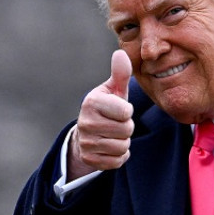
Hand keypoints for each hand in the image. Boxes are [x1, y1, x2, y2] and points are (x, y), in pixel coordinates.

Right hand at [70, 50, 134, 177]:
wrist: (87, 133)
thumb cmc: (106, 108)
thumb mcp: (113, 90)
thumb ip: (120, 74)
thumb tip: (121, 53)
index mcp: (92, 102)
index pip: (126, 112)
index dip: (127, 112)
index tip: (119, 109)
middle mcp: (85, 123)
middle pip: (126, 130)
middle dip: (126, 128)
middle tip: (116, 124)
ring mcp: (86, 143)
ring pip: (122, 147)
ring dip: (123, 142)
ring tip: (113, 135)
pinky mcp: (89, 159)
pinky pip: (117, 161)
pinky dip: (118, 156)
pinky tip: (110, 147)